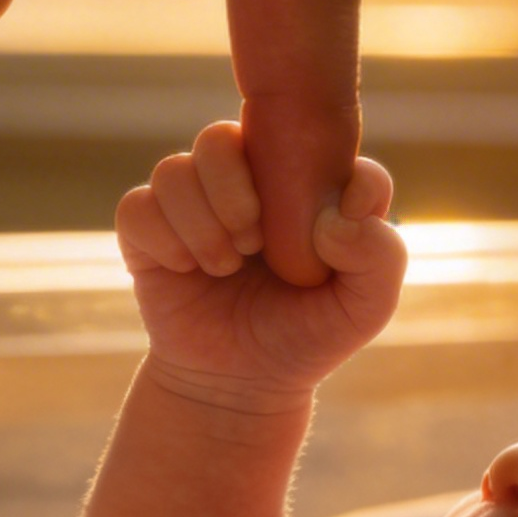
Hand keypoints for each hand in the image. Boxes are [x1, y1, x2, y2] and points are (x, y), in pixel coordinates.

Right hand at [114, 122, 404, 400]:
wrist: (240, 386)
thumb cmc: (308, 335)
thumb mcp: (366, 306)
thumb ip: (380, 254)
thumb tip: (337, 216)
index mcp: (290, 179)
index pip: (295, 130)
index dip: (306, 166)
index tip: (322, 229)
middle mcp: (238, 180)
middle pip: (218, 137)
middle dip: (233, 192)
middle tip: (252, 243)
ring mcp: (189, 203)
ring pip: (173, 171)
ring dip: (200, 226)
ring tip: (224, 267)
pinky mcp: (147, 231)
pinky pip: (137, 208)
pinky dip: (163, 242)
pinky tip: (185, 270)